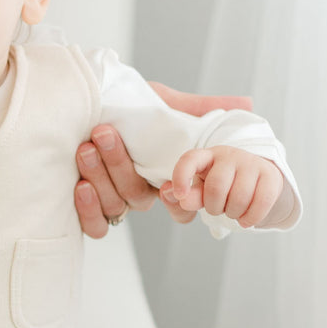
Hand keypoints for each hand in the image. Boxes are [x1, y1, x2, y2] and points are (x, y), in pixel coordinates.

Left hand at [74, 81, 254, 238]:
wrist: (81, 102)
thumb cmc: (123, 105)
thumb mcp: (161, 101)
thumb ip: (196, 109)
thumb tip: (247, 105)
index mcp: (161, 175)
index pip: (183, 205)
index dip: (179, 202)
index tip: (171, 186)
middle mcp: (139, 191)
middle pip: (139, 198)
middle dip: (119, 166)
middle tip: (103, 133)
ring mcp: (112, 201)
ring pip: (115, 206)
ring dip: (100, 176)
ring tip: (86, 146)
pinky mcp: (87, 210)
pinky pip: (95, 226)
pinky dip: (88, 209)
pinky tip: (80, 185)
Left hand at [165, 146, 284, 227]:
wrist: (254, 182)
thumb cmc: (220, 189)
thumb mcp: (199, 194)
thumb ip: (186, 198)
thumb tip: (175, 195)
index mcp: (206, 157)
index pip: (190, 160)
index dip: (181, 177)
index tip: (180, 194)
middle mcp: (229, 155)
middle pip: (216, 187)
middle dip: (214, 207)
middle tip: (218, 208)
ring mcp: (251, 163)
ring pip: (240, 197)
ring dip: (233, 213)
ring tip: (233, 210)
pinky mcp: (271, 175)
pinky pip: (262, 202)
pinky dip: (251, 218)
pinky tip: (246, 219)